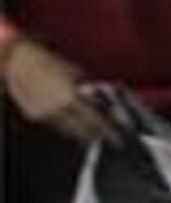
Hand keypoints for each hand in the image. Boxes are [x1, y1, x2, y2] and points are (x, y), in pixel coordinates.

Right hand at [3, 34, 121, 148]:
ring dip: (81, 133)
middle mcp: (58, 109)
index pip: (96, 122)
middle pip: (83, 132)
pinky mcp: (34, 117)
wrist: (20, 62)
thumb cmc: (51, 63)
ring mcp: (45, 114)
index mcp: (72, 97)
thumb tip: (106, 104)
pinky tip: (71, 123)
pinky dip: (65, 126)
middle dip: (96, 135)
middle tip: (106, 137)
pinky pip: (54, 126)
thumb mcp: (77, 74)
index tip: (118, 140)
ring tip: (91, 133)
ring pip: (69, 132)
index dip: (108, 133)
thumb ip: (91, 91)